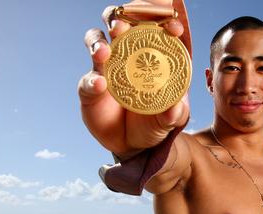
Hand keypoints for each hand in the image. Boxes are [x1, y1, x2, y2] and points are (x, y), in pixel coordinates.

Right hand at [78, 2, 190, 158]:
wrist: (134, 144)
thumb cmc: (156, 122)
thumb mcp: (171, 118)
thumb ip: (174, 113)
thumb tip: (174, 109)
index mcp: (150, 55)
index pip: (153, 28)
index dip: (161, 21)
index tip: (173, 28)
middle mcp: (126, 55)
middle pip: (118, 24)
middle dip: (118, 19)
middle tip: (120, 27)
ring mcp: (106, 69)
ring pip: (95, 42)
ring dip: (97, 42)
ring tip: (103, 52)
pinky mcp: (90, 88)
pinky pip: (88, 79)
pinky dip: (91, 80)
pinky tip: (99, 85)